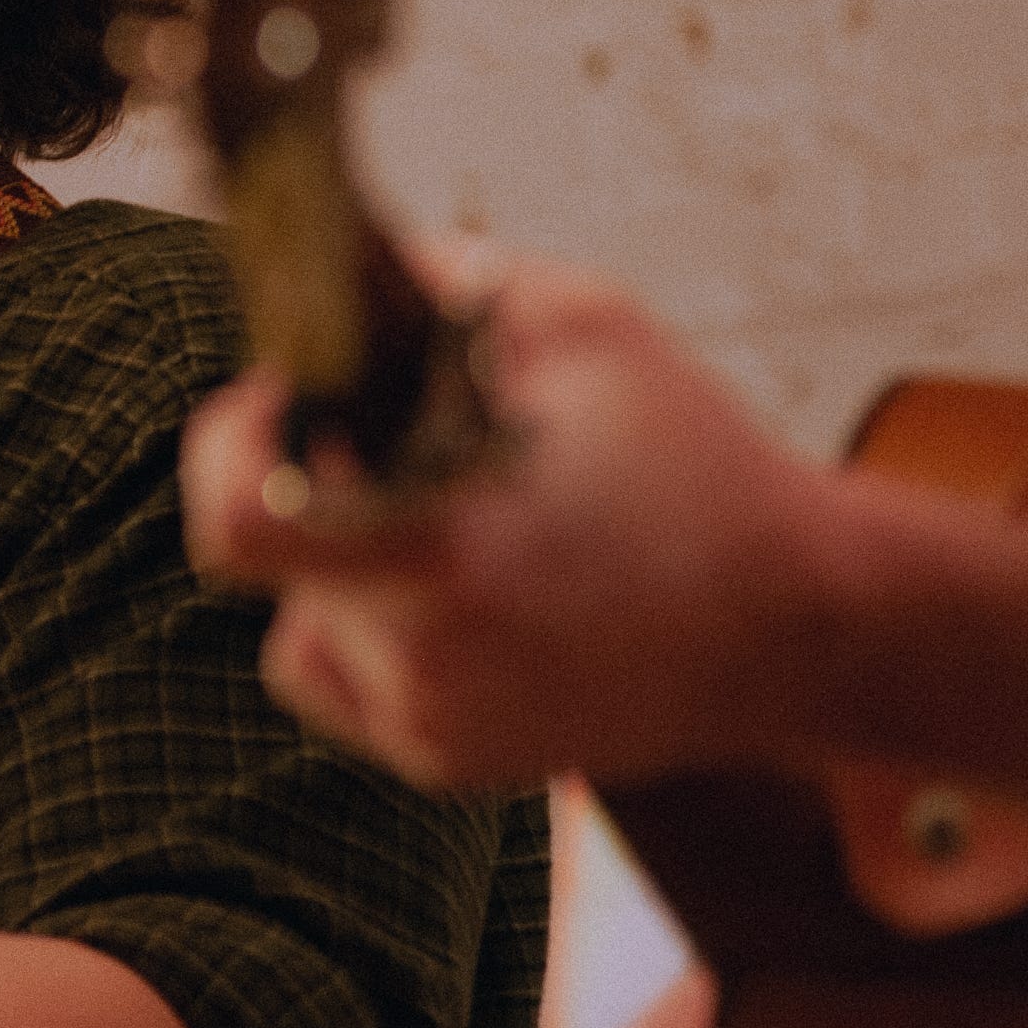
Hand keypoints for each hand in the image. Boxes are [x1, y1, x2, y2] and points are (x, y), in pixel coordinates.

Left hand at [178, 253, 850, 789]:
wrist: (802, 625)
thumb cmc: (701, 469)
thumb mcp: (590, 326)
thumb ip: (446, 283)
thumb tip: (345, 264)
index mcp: (443, 550)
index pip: (236, 522)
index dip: (225, 449)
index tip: (274, 399)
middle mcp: (424, 657)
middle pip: (272, 559)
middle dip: (306, 487)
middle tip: (380, 445)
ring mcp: (433, 724)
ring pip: (306, 618)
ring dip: (345, 560)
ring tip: (460, 524)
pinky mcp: (449, 763)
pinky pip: (351, 677)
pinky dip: (378, 627)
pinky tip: (470, 593)